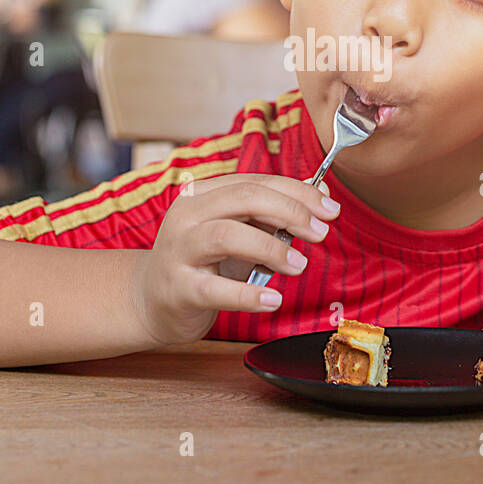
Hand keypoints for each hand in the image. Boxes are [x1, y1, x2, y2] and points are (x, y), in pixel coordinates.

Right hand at [128, 173, 340, 346]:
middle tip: (320, 233)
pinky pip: (215, 289)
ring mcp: (179, 250)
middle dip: (290, 212)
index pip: (257, 182)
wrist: (151, 301)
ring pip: (227, 236)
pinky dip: (248, 295)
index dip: (298, 193)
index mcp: (204, 193)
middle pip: (244, 199)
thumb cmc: (203, 263)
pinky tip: (273, 300)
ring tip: (299, 265)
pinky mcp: (178, 288)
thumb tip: (321, 194)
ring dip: (271, 248)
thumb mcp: (239, 232)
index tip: (330, 209)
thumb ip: (273, 214)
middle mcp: (188, 215)